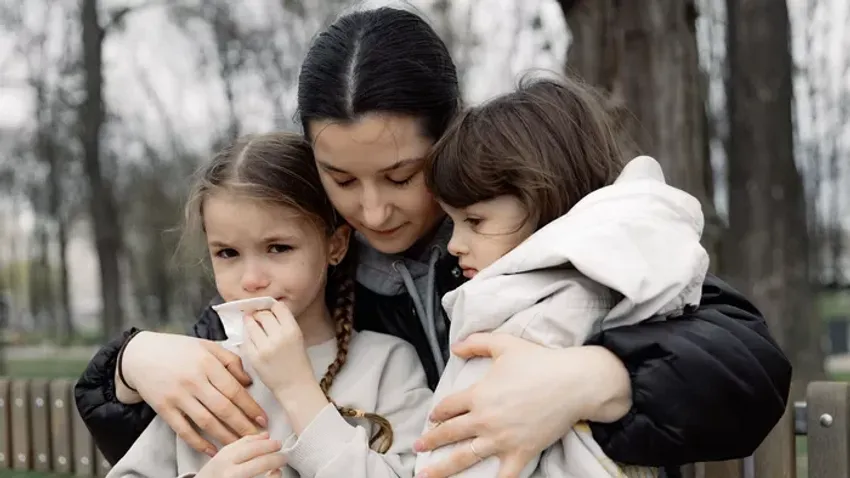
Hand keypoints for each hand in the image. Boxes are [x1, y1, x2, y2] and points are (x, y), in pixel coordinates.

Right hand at [120, 332, 267, 455]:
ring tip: (240, 445)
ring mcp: (178, 396)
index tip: (263, 419)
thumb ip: (231, 361)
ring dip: (225, 436)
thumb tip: (249, 382)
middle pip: (223, 409)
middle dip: (243, 426)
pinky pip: (183, 430)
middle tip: (258, 437)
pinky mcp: (164, 408)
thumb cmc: (178, 349)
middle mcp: (194, 381)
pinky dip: (198, 443)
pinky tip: (212, 450)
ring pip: (206, 422)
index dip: (251, 407)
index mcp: (207, 363)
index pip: (234, 390)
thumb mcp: (207, 346)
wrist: (140, 354)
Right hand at [196, 432, 284, 477]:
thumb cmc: (215, 472)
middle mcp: (229, 472)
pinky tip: (274, 476)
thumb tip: (266, 435)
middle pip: (259, 464)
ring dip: (274, 471)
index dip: (268, 446)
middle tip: (284, 456)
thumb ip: (244, 443)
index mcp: (226, 458)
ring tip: (279, 467)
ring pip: (261, 477)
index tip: (278, 443)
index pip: (251, 449)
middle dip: (276, 458)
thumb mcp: (225, 454)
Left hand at [242, 301, 315, 395]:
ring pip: (251, 325)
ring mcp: (264, 347)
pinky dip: (247, 336)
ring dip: (250, 322)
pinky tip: (251, 338)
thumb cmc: (298, 362)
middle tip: (257, 316)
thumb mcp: (298, 338)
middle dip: (259, 314)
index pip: (278, 307)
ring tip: (251, 323)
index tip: (268, 309)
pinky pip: (246, 339)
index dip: (272, 307)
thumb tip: (267, 311)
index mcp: (292, 330)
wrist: (295, 386)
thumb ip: (284, 324)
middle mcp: (279, 336)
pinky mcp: (254, 357)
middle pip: (263, 314)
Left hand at [414, 334, 631, 477]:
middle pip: (450, 433)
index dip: (437, 413)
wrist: (573, 382)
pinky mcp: (521, 452)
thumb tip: (455, 347)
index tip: (433, 418)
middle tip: (418, 447)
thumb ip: (476, 343)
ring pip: (466, 458)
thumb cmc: (539, 361)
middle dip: (431, 441)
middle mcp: (485, 419)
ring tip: (426, 475)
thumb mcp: (504, 344)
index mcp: (478, 395)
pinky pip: (504, 475)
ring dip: (443, 468)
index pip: (448, 407)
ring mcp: (502, 439)